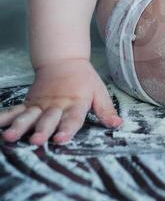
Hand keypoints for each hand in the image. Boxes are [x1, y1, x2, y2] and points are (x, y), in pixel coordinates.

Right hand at [0, 58, 121, 145]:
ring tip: (10, 137)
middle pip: (49, 119)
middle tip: (36, 141)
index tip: (61, 138)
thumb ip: (106, 110)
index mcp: (75, 103)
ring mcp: (41, 104)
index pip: (72, 118)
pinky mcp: (29, 103)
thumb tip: (117, 125)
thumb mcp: (99, 92)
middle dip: (42, 130)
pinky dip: (5, 118)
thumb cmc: (84, 79)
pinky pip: (16, 111)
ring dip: (19, 127)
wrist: (63, 59)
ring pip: (29, 116)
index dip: (67, 128)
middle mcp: (56, 105)